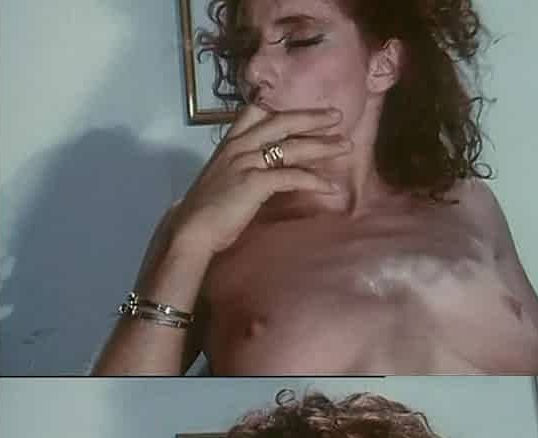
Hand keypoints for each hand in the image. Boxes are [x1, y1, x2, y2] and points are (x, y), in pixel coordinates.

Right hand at [169, 105, 351, 254]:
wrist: (192, 229)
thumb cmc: (207, 209)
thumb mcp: (224, 178)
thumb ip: (242, 167)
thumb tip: (265, 170)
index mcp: (230, 143)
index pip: (256, 113)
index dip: (282, 109)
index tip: (305, 110)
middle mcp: (239, 147)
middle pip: (282, 123)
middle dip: (312, 118)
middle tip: (338, 116)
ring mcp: (247, 162)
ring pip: (292, 147)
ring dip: (322, 146)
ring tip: (345, 146)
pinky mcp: (255, 182)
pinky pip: (292, 177)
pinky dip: (314, 181)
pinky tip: (331, 186)